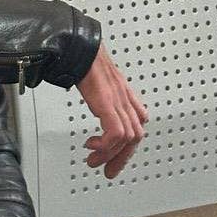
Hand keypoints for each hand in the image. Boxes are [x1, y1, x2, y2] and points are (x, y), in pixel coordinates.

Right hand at [76, 44, 147, 177]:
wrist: (80, 46)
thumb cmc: (85, 59)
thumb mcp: (97, 79)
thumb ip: (100, 89)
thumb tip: (90, 94)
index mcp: (124, 95)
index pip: (136, 125)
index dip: (127, 145)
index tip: (115, 157)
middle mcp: (125, 99)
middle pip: (135, 136)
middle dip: (121, 158)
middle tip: (108, 170)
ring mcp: (118, 101)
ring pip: (127, 138)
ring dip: (109, 154)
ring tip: (93, 159)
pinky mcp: (108, 103)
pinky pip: (115, 133)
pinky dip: (105, 145)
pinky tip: (92, 145)